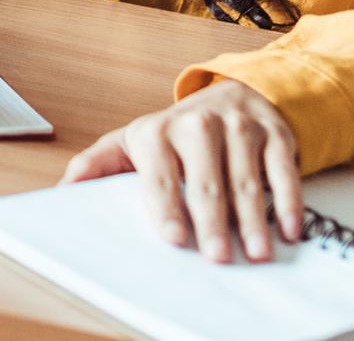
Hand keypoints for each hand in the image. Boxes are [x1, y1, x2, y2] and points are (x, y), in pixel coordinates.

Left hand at [62, 80, 302, 262]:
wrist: (228, 95)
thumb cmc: (176, 133)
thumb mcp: (134, 143)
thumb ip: (99, 165)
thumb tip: (65, 189)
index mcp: (159, 130)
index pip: (160, 173)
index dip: (166, 205)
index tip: (173, 236)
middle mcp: (198, 124)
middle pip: (206, 181)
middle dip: (211, 221)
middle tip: (217, 257)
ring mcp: (239, 126)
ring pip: (246, 179)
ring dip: (252, 219)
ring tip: (255, 252)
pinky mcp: (273, 132)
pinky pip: (283, 168)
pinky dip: (288, 200)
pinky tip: (289, 228)